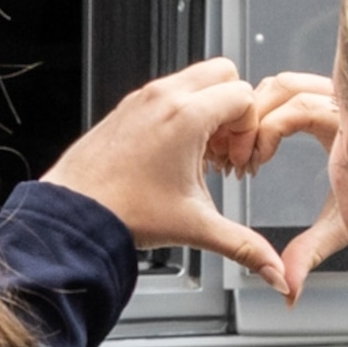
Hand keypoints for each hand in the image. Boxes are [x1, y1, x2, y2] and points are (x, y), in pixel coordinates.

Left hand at [43, 59, 286, 279]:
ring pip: (194, 80)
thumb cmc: (123, 213)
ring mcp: (142, 99)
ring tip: (199, 155)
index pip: (244, 95)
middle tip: (222, 150)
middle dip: (233, 109)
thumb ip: (244, 247)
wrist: (72, 214)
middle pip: (223, 74)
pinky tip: (174, 155)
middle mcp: (163, 98)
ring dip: (207, 110)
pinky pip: (167, 92)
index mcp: (185, 116)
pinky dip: (181, 112)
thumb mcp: (195, 227)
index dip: (250, 129)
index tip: (234, 161)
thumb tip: (275, 272)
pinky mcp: (127, 107)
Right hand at [235, 71, 347, 305]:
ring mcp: (336, 100)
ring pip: (285, 82)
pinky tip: (257, 142)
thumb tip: (288, 291)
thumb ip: (309, 256)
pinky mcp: (326, 101)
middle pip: (286, 84)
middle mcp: (344, 108)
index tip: (255, 162)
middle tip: (241, 155)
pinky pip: (290, 89)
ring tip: (247, 150)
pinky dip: (266, 108)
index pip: (299, 106)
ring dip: (257, 110)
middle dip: (255, 116)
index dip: (269, 130)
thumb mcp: (338, 229)